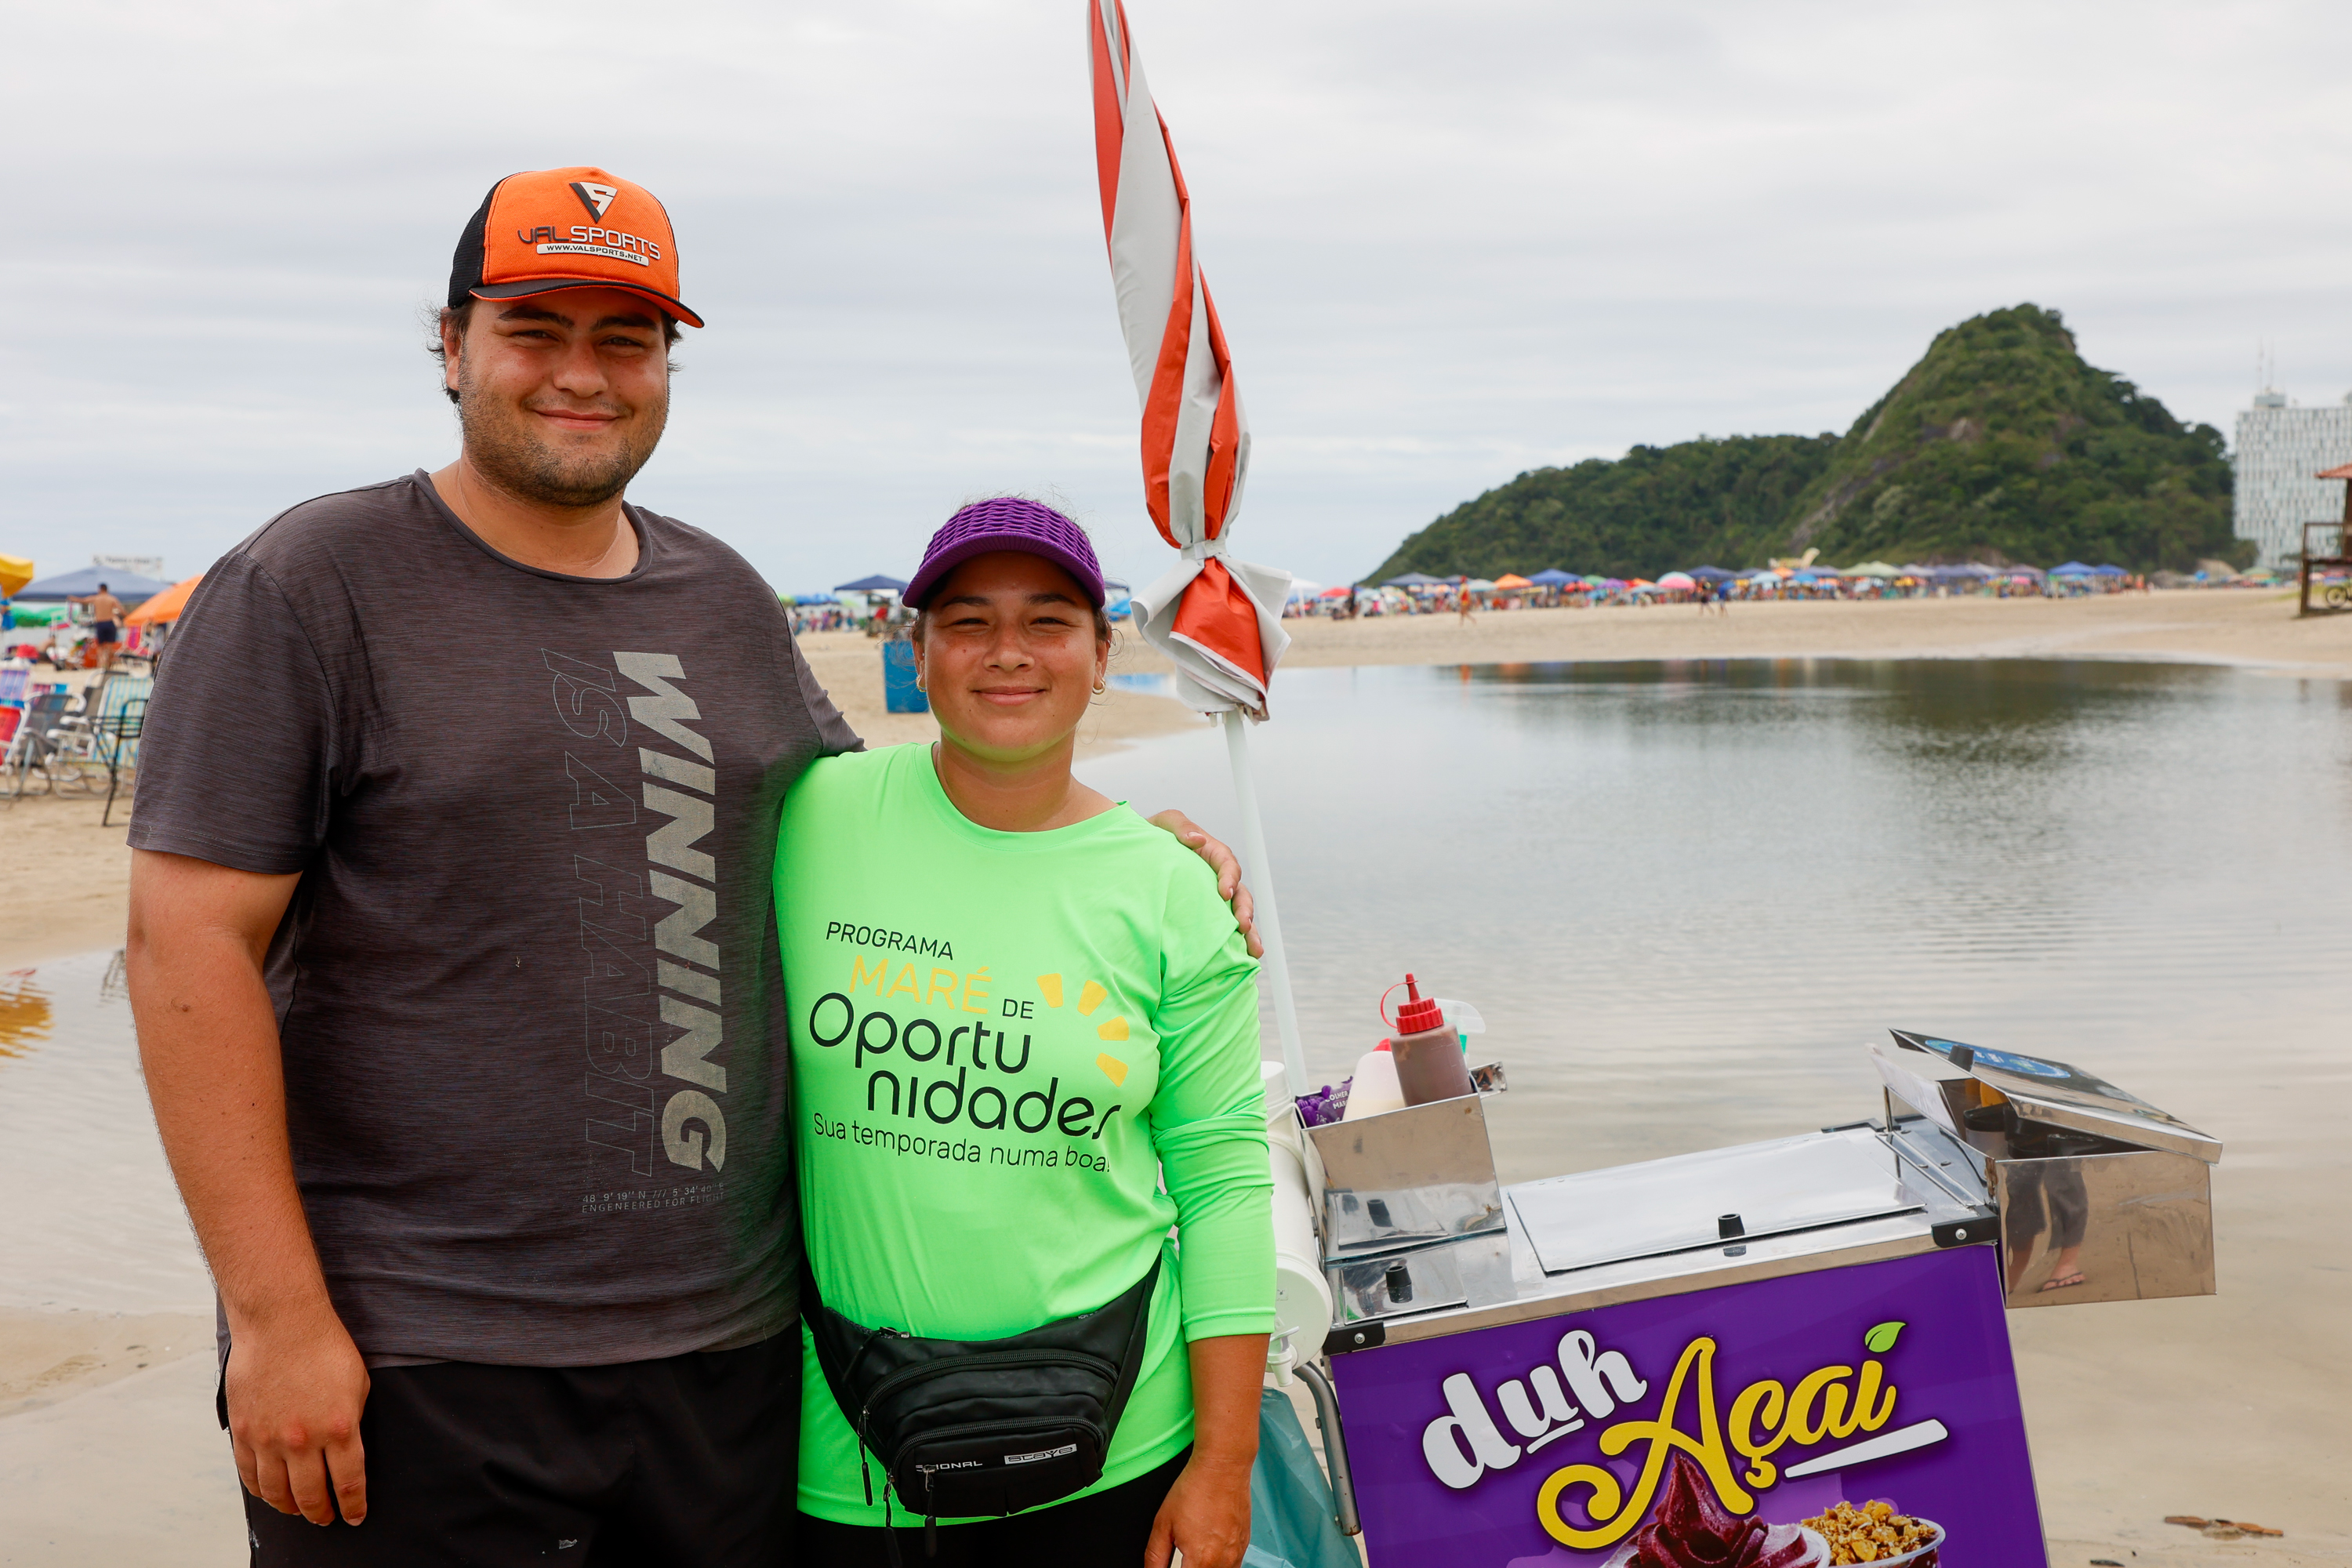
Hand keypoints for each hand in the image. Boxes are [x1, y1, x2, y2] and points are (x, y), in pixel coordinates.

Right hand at [224, 1308, 371, 1525]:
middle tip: (327, 1518)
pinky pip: (250, 1475)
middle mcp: (303, 1440)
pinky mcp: (244, 1431)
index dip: (353, 1505)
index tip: (355, 1516)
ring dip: (290, 1507)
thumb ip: (352, 1422)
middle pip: (311, 1495)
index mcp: (339, 1428)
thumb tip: (348, 1450)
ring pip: (277, 1492)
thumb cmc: (324, 1347)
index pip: (349, 1482)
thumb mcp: (358, 1384)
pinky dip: (261, 1491)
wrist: (282, 1323)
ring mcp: (269, 1438)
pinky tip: (271, 1494)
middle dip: (322, 1513)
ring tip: (300, 1510)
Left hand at [1143, 1450, 1254, 1567]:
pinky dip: (1220, 1565)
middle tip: (1183, 1558)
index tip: (1175, 1565)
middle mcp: (1223, 1561)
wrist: (1223, 1468)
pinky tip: (1210, 1551)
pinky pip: (1233, 1566)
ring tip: (1196, 1553)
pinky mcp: (1245, 1544)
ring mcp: (1237, 1554)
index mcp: (1201, 1560)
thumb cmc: (1195, 1489)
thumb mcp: (1163, 1524)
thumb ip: (1155, 1557)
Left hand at [1146, 810, 1261, 957]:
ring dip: (1249, 932)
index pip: (1228, 865)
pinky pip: (1223, 928)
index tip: (1225, 893)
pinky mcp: (1205, 913)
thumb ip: (1181, 827)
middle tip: (1243, 926)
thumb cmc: (1155, 835)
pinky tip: (1239, 959)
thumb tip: (1197, 839)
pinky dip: (1233, 943)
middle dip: (1245, 911)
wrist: (1138, 854)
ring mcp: (1213, 897)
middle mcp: (1218, 877)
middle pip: (1240, 894)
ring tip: (1254, 951)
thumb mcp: (1166, 824)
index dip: (1230, 878)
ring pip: (1238, 914)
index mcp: (1212, 854)